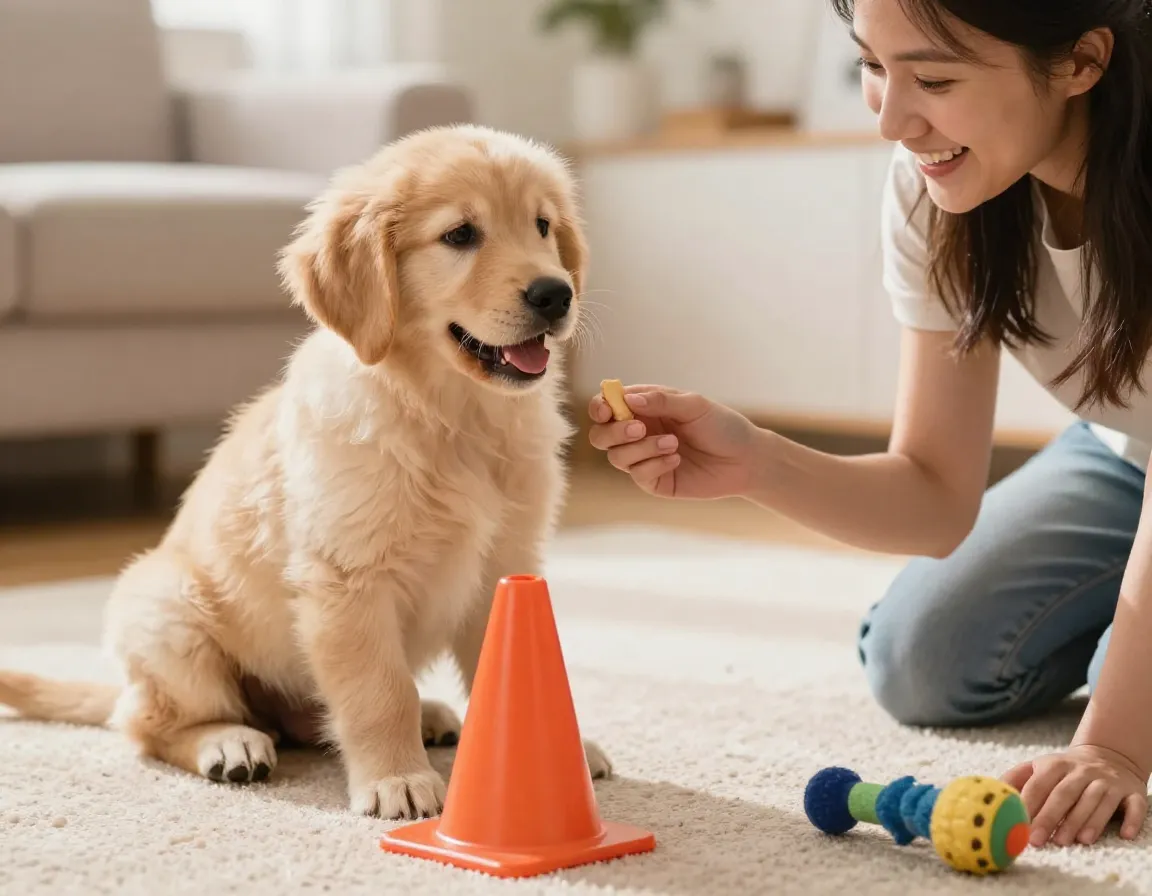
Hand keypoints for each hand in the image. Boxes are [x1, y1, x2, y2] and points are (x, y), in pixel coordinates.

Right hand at [587, 384, 759, 499]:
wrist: (746, 459)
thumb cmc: (722, 426)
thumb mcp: (694, 406)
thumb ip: (661, 401)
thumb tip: (627, 399)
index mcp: (644, 408)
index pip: (607, 406)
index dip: (600, 407)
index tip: (607, 409)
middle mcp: (639, 433)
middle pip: (601, 435)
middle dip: (614, 432)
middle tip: (640, 429)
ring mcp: (644, 458)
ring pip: (616, 457)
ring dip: (641, 449)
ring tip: (673, 444)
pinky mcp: (654, 481)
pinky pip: (638, 475)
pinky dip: (654, 465)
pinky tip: (677, 459)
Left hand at [1003, 744, 1148, 846]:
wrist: (1109, 756)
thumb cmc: (1065, 771)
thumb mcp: (1040, 766)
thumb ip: (1016, 778)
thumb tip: (991, 792)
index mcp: (1056, 765)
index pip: (1040, 784)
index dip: (1030, 804)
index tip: (1019, 824)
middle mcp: (1083, 771)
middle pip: (1066, 794)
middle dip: (1052, 818)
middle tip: (1041, 840)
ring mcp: (1109, 781)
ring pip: (1097, 801)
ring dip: (1087, 821)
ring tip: (1076, 841)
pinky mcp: (1132, 792)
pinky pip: (1134, 805)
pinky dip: (1131, 820)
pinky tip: (1124, 835)